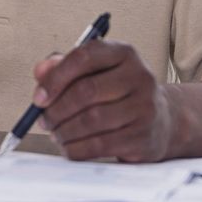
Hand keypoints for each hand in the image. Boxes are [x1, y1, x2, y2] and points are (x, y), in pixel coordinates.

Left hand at [31, 40, 174, 161]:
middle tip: (44, 120)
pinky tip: (69, 146)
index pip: (85, 56)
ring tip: (56, 134)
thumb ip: (64, 68)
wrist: (162, 120)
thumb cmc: (119, 94)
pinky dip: (77, 148)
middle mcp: (139, 76)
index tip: (39, 97)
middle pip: (86, 91)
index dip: (56, 77)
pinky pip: (100, 145)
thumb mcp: (95, 72)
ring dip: (64, 131)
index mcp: (124, 53)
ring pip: (91, 120)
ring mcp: (144, 107)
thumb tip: (41, 71)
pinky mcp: (143, 136)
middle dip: (56, 110)